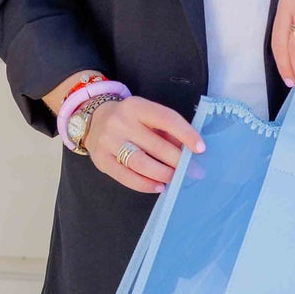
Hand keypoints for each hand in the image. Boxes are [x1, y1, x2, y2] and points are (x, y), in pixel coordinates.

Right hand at [86, 95, 203, 192]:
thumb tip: (189, 152)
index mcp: (136, 106)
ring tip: (176, 179)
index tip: (200, 149)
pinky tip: (159, 186)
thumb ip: (166, 131)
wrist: (94, 120)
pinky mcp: (101, 160)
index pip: (166, 119)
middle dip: (178, 161)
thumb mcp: (147, 116)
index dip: (186, 134)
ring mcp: (108, 142)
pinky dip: (145, 184)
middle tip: (194, 172)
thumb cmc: (130, 120)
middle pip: (156, 145)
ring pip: (141, 163)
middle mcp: (120, 122)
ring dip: (163, 174)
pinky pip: (126, 177)